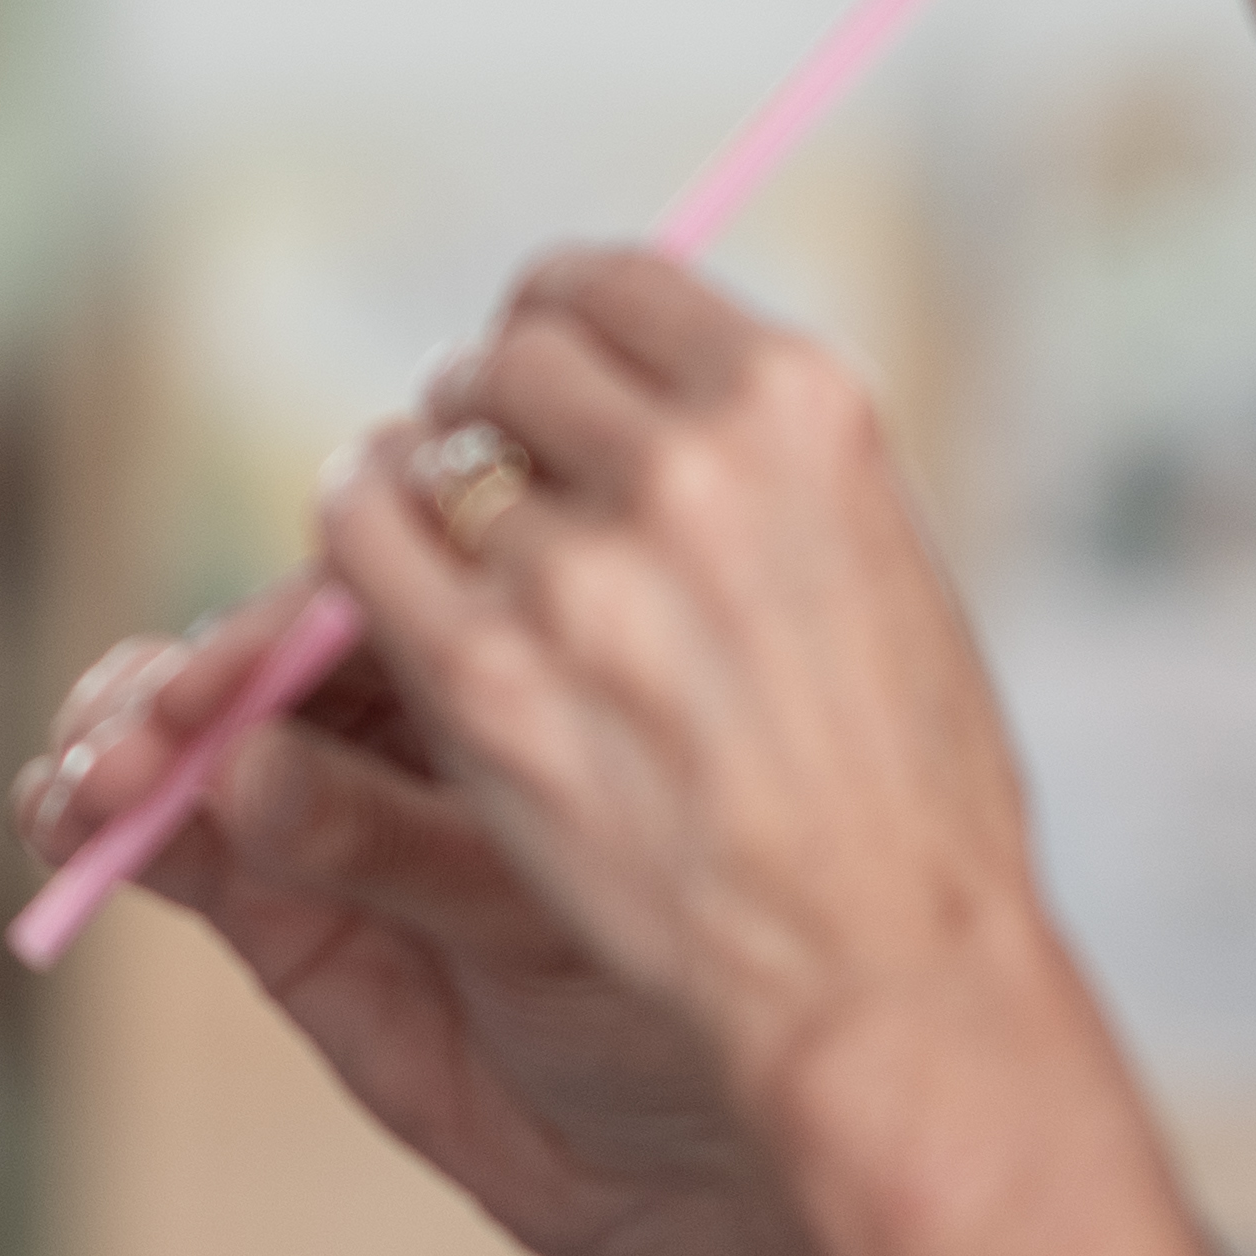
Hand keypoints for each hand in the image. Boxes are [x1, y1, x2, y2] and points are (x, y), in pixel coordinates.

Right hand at [20, 576, 839, 1255]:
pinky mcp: (279, 911)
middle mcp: (413, 720)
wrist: (704, 1164)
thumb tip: (246, 770)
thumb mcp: (540, 907)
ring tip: (81, 788)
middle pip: (262, 661)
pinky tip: (57, 817)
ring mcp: (335, 810)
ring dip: (123, 747)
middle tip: (124, 743)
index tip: (213, 680)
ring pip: (202, 743)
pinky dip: (113, 826)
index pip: (366, 605)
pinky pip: (180, 846)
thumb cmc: (681, 997)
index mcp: (511, 665)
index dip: (269, 635)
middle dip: (177, 694)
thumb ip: (393, 840)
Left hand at [298, 248, 1070, 1204]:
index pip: (611, 282)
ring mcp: (578, 572)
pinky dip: (353, 548)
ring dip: (415, 490)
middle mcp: (688, 464)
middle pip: (506, 357)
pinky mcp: (483, 678)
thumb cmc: (902, 795)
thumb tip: (647, 381)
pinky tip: (375, 583)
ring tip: (438, 546)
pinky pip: (357, 544)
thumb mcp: (880, 559)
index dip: (553, 320)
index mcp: (799, 405)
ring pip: (421, 455)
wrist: (884, 973)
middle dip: (485, 411)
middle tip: (484, 474)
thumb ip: (763, 461)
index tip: (535, 366)